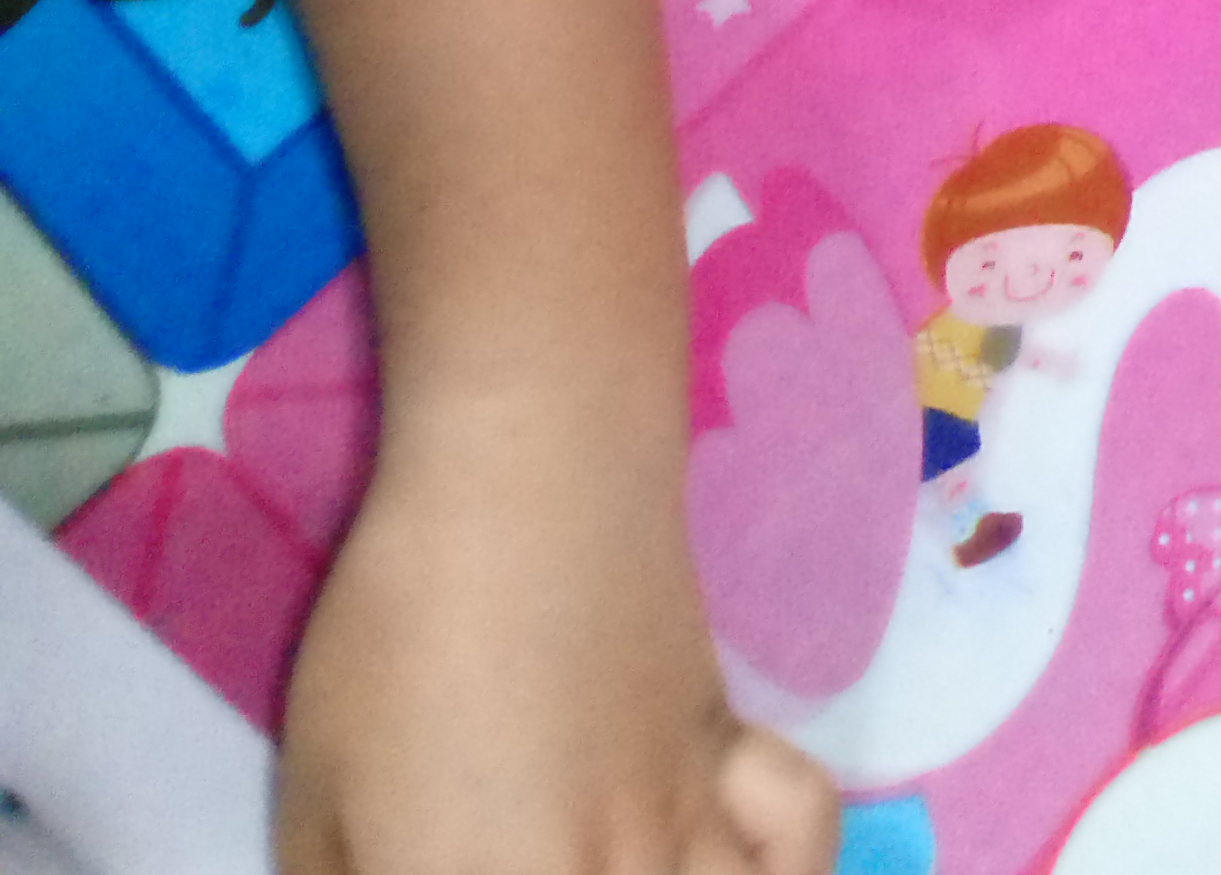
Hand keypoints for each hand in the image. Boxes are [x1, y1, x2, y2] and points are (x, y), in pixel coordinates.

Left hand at [275, 455, 838, 874]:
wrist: (525, 488)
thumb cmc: (396, 635)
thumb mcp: (317, 796)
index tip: (431, 865)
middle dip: (540, 874)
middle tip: (512, 850)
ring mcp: (682, 834)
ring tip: (623, 864)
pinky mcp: (731, 763)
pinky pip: (800, 845)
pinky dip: (790, 866)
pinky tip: (731, 863)